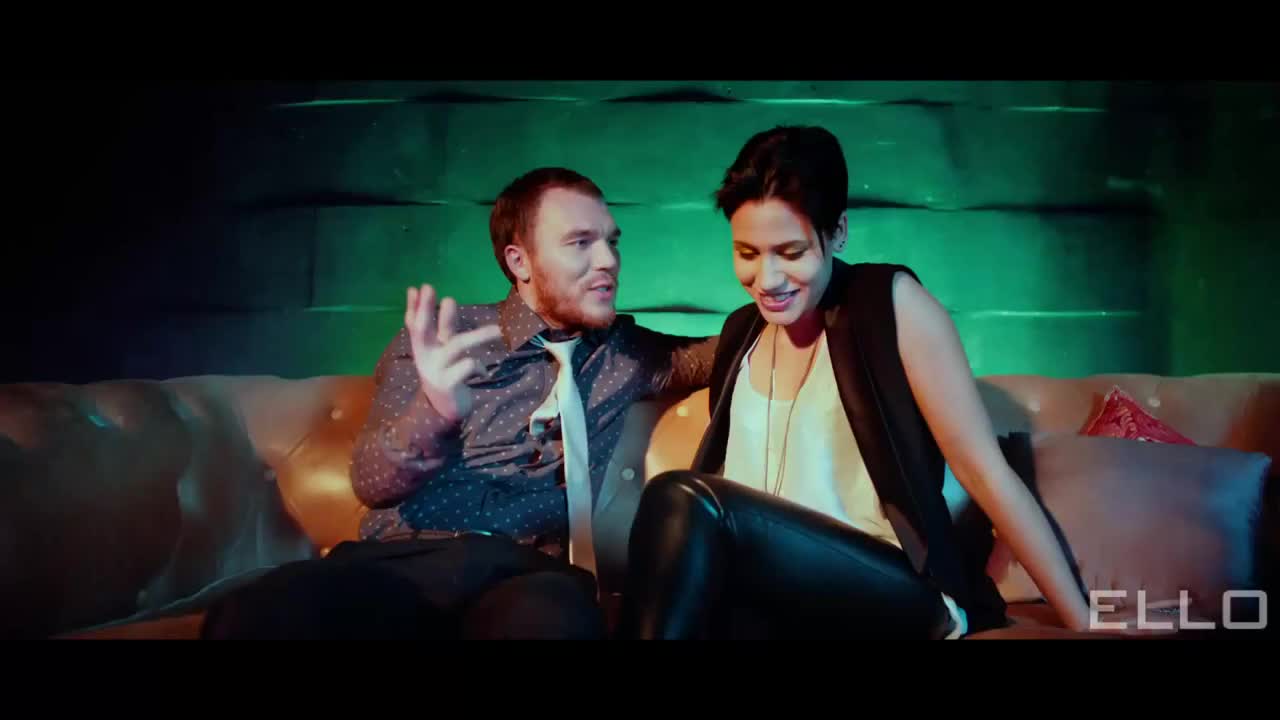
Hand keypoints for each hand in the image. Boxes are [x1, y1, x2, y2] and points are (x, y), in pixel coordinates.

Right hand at [404, 284, 501, 422]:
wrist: (444, 410)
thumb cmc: (446, 373)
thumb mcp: (444, 350)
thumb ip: (446, 328)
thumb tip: (448, 299)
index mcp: (422, 348)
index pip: (414, 324)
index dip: (413, 307)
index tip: (415, 288)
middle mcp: (424, 356)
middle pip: (422, 329)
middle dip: (426, 309)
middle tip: (430, 288)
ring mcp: (435, 370)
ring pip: (456, 345)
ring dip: (479, 336)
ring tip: (499, 331)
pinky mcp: (448, 384)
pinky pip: (468, 366)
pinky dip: (479, 366)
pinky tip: (483, 372)